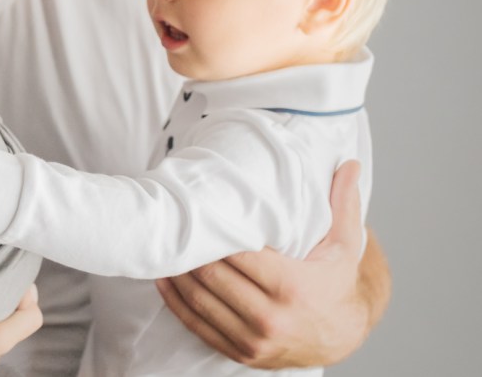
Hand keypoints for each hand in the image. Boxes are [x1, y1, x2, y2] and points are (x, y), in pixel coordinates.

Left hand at [156, 160, 376, 367]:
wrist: (342, 337)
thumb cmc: (336, 284)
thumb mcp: (345, 245)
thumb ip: (344, 204)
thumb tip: (350, 163)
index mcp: (292, 286)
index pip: (239, 254)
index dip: (215, 234)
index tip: (198, 213)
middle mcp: (271, 317)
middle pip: (214, 276)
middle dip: (191, 251)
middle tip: (174, 227)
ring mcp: (254, 340)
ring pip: (200, 301)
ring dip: (178, 274)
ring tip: (165, 249)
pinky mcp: (242, 353)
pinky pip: (199, 326)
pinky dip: (177, 303)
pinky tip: (166, 281)